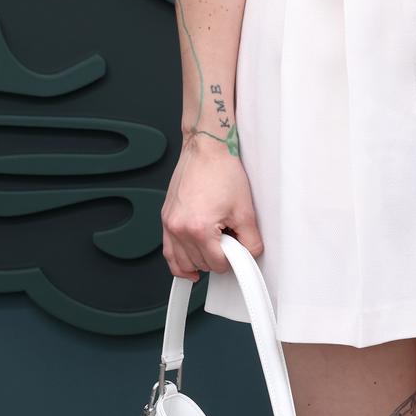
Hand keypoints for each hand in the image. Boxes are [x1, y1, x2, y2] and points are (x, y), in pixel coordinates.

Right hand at [161, 132, 263, 278]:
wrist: (207, 149)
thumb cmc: (222, 172)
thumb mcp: (245, 210)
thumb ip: (250, 239)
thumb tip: (249, 255)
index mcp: (199, 228)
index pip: (217, 264)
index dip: (233, 260)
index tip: (238, 251)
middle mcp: (179, 228)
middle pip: (200, 264)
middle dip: (217, 257)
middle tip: (228, 240)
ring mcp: (169, 224)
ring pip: (182, 263)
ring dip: (199, 261)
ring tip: (214, 247)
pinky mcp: (165, 218)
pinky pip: (168, 251)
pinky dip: (178, 261)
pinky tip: (189, 266)